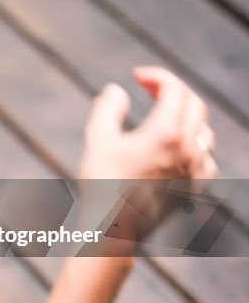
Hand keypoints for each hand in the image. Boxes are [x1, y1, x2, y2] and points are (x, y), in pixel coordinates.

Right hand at [78, 66, 216, 179]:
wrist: (114, 226)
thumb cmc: (101, 181)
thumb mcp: (96, 137)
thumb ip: (108, 107)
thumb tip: (118, 90)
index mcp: (166, 133)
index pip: (174, 89)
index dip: (157, 76)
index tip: (136, 76)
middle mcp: (188, 149)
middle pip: (194, 104)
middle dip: (172, 90)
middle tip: (148, 87)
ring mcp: (196, 170)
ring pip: (204, 131)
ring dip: (185, 116)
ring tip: (161, 115)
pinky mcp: (195, 187)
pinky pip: (206, 157)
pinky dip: (194, 144)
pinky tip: (177, 147)